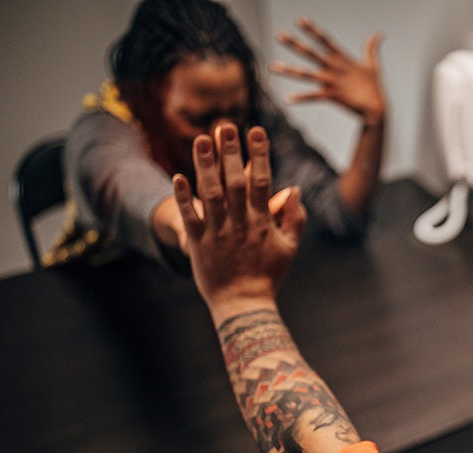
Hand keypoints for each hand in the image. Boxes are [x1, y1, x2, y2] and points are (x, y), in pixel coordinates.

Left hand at [172, 124, 306, 323]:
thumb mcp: (289, 248)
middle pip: (234, 182)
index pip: (262, 182)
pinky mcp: (199, 244)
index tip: (257, 131)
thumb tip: (294, 189)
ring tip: (200, 140)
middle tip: (225, 125)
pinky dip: (184, 198)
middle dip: (230, 152)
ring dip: (205, 166)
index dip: (259, 155)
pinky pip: (190, 217)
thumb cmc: (269, 276)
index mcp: (263, 223)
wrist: (244, 306)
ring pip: (210, 194)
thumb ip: (294, 219)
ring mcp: (218, 233)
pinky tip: (177, 176)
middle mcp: (240, 224)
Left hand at [272, 19, 385, 126]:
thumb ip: (371, 48)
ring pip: (306, 74)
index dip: (312, 30)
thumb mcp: (373, 64)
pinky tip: (288, 99)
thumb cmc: (374, 87)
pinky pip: (312, 96)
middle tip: (280, 35)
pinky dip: (300, 98)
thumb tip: (379, 34)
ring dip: (289, 71)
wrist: (376, 107)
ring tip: (273, 67)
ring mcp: (331, 81)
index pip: (325, 40)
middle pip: (310, 53)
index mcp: (342, 59)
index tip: (300, 20)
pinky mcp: (331, 96)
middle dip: (294, 44)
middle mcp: (334, 68)